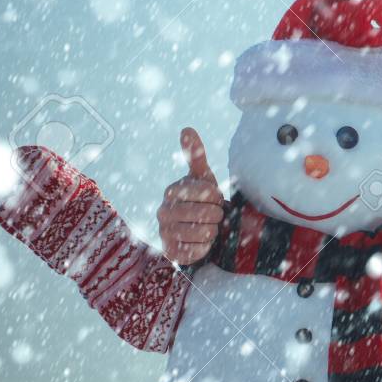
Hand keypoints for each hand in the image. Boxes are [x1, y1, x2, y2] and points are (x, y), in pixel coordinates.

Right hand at [157, 127, 223, 265]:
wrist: (199, 230)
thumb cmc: (202, 200)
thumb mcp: (203, 177)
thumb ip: (195, 154)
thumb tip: (186, 129)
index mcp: (172, 191)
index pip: (207, 192)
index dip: (217, 197)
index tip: (214, 198)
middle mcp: (163, 212)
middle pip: (207, 213)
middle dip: (217, 214)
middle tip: (212, 214)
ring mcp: (165, 233)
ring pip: (204, 232)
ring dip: (213, 230)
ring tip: (208, 227)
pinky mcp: (170, 253)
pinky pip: (198, 250)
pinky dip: (206, 247)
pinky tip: (202, 242)